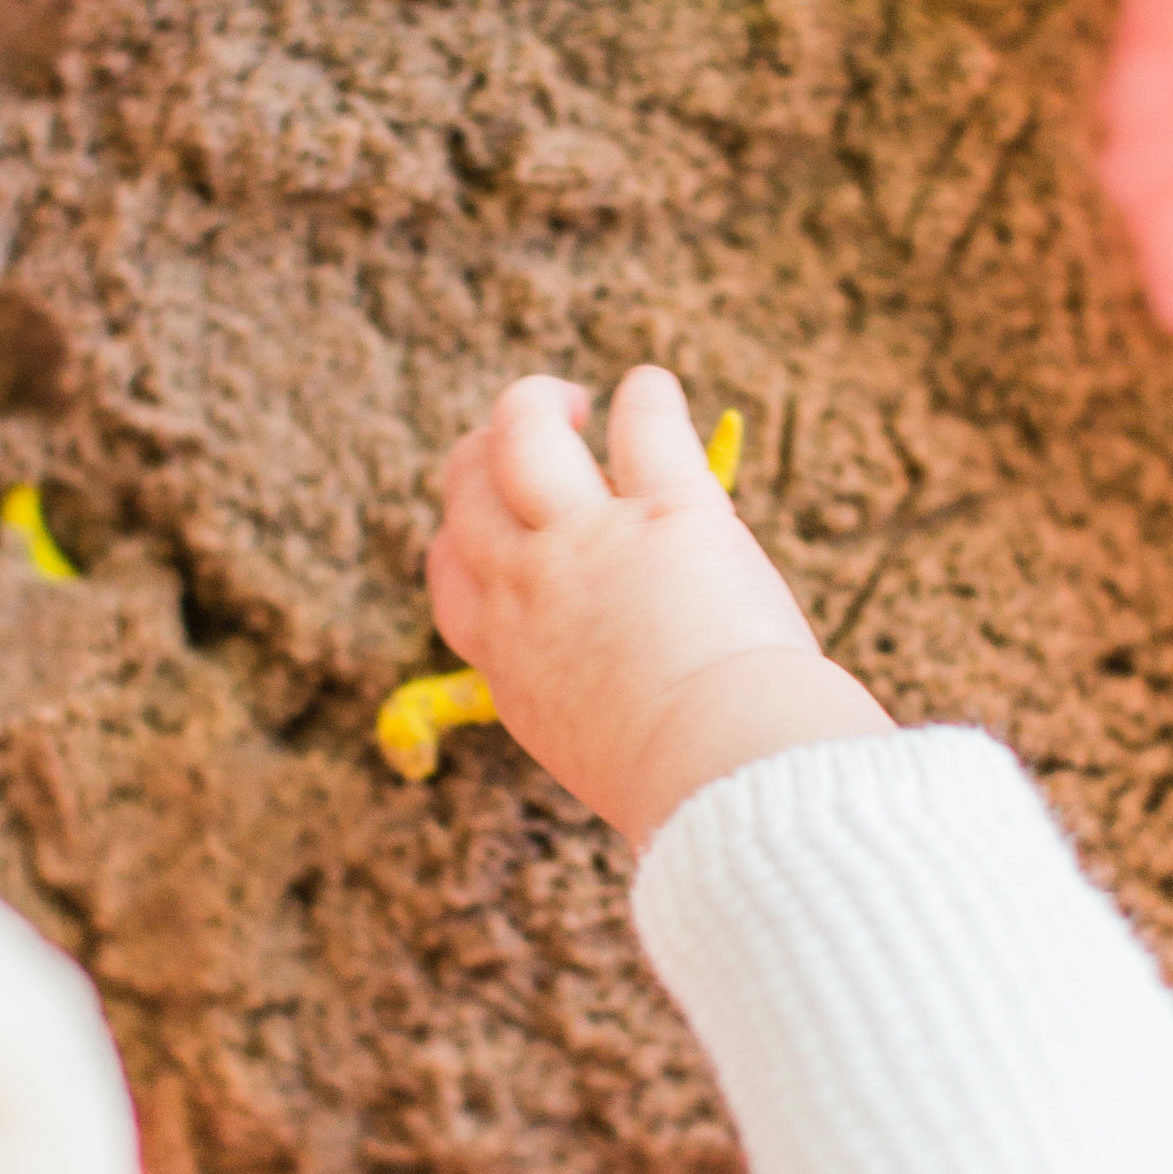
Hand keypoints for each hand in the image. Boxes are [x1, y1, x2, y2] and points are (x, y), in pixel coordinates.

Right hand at [427, 367, 894, 849]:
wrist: (722, 770)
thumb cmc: (678, 784)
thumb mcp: (587, 749)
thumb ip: (578, 698)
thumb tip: (608, 694)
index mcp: (506, 654)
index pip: (450, 571)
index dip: (463, 536)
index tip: (496, 530)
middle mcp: (528, 585)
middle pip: (468, 488)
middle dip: (485, 454)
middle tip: (536, 443)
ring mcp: (589, 539)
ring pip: (522, 432)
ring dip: (538, 403)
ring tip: (577, 402)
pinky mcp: (669, 508)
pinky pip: (643, 424)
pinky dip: (646, 396)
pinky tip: (653, 390)